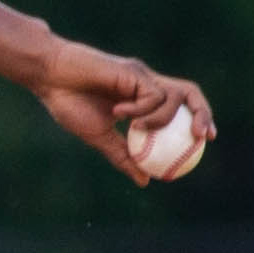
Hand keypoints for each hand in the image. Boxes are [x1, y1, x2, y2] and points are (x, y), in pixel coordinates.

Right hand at [34, 43, 213, 185]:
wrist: (49, 76)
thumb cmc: (68, 103)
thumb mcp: (98, 136)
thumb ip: (123, 155)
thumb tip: (145, 181)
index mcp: (141, 98)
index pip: (180, 106)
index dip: (197, 120)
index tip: (204, 141)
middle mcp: (147, 84)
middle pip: (190, 94)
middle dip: (203, 113)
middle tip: (202, 137)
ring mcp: (142, 76)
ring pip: (175, 96)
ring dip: (162, 119)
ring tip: (138, 129)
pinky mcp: (135, 71)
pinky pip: (153, 96)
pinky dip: (141, 111)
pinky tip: (118, 113)